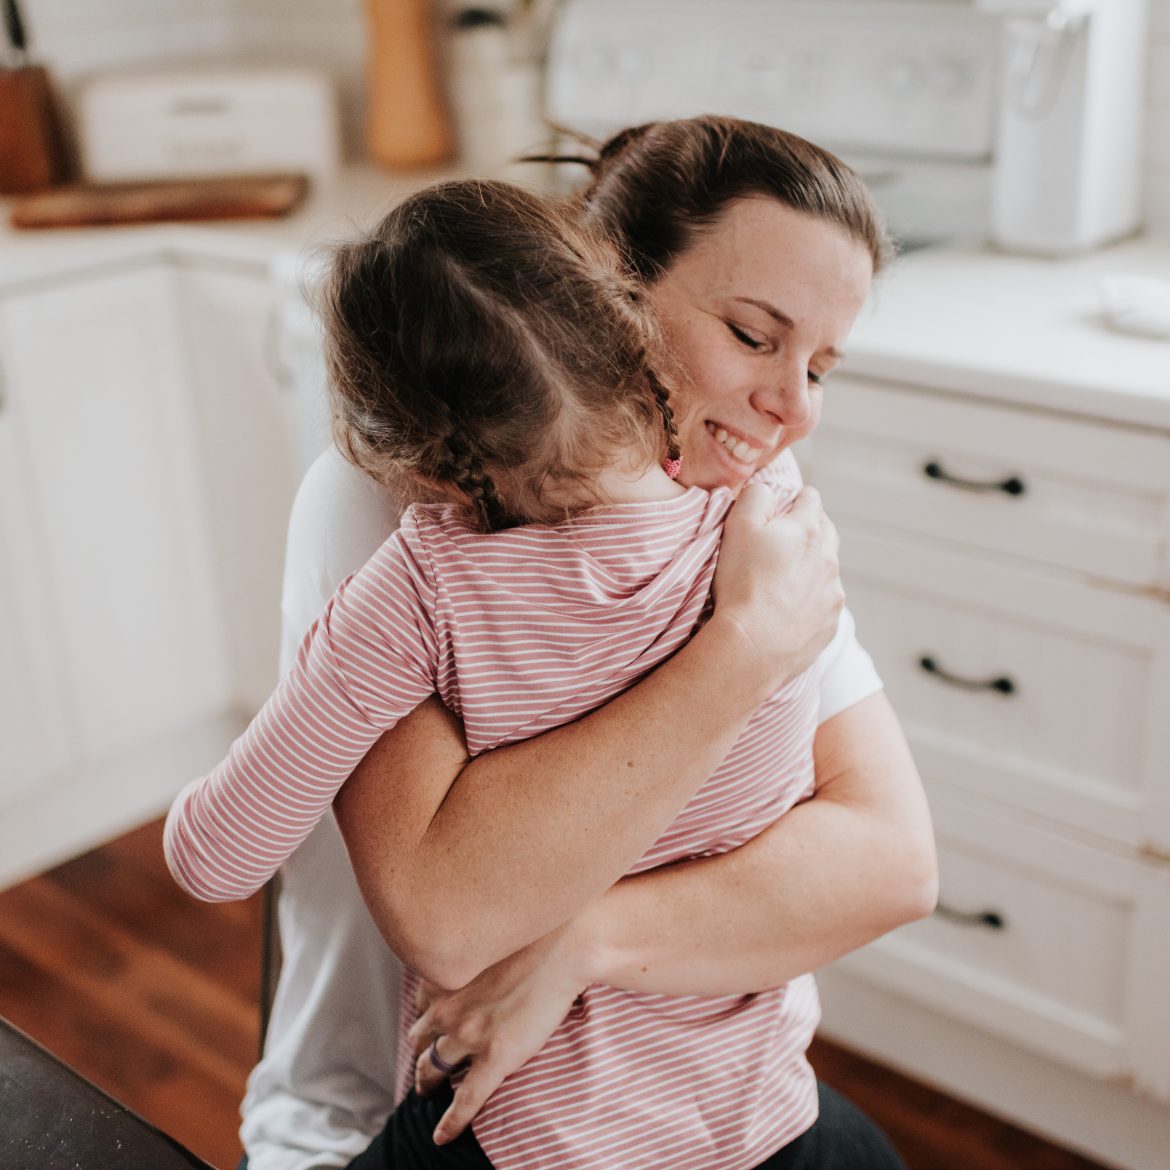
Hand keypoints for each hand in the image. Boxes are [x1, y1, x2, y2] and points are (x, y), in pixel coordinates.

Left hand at [407, 922, 589, 1144]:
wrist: (565, 946)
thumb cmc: (536, 933)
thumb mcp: (492, 937)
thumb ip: (475, 953)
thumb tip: (478, 958)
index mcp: (447, 975)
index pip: (421, 1003)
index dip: (425, 1016)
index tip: (429, 1023)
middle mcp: (449, 1006)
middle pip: (420, 1038)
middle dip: (420, 1051)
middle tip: (423, 1061)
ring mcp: (470, 1034)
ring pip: (433, 1068)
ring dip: (426, 1081)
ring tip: (425, 1091)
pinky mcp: (495, 1058)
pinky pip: (466, 1099)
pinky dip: (451, 1122)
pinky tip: (441, 1136)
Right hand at [713, 484, 843, 687]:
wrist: (754, 646)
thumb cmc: (742, 584)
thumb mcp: (737, 527)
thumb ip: (754, 496)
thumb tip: (766, 488)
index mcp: (807, 530)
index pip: (810, 498)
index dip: (793, 499)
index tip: (781, 508)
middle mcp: (828, 558)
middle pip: (826, 530)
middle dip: (808, 529)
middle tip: (782, 541)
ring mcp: (833, 593)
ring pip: (827, 568)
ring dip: (811, 567)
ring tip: (782, 581)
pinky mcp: (831, 623)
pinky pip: (825, 603)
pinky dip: (811, 600)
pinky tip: (789, 609)